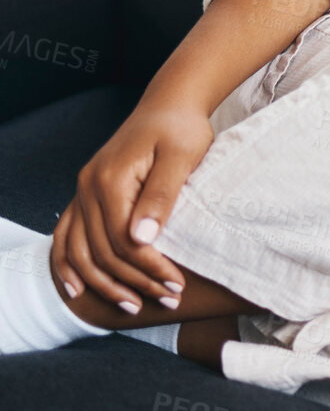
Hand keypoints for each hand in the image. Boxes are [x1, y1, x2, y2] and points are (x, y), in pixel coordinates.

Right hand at [50, 101, 209, 311]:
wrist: (168, 104)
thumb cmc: (182, 128)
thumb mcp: (182, 157)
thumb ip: (161, 196)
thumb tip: (141, 239)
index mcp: (111, 180)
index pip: (124, 241)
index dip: (150, 268)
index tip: (177, 285)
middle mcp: (88, 187)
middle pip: (102, 251)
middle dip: (135, 281)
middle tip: (170, 300)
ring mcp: (82, 191)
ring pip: (80, 250)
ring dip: (104, 283)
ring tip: (134, 307)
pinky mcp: (87, 194)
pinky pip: (66, 235)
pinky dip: (67, 264)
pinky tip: (77, 290)